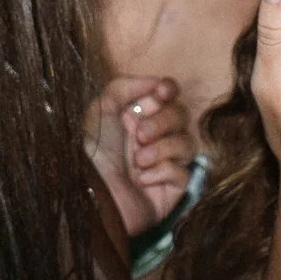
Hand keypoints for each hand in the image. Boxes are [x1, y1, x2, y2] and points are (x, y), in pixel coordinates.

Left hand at [85, 76, 195, 238]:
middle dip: (163, 121)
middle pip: (181, 114)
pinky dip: (162, 172)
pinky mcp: (173, 187)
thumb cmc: (93, 154)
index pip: (166, 96)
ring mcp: (164, 162)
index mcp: (135, 118)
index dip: (169, 90)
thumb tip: (155, 82)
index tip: (163, 92)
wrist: (94, 198)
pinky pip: (183, 171)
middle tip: (141, 135)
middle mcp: (152, 138)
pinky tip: (142, 180)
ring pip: (187, 142)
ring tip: (139, 162)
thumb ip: (124, 86)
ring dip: (162, 149)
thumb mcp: (100, 111)